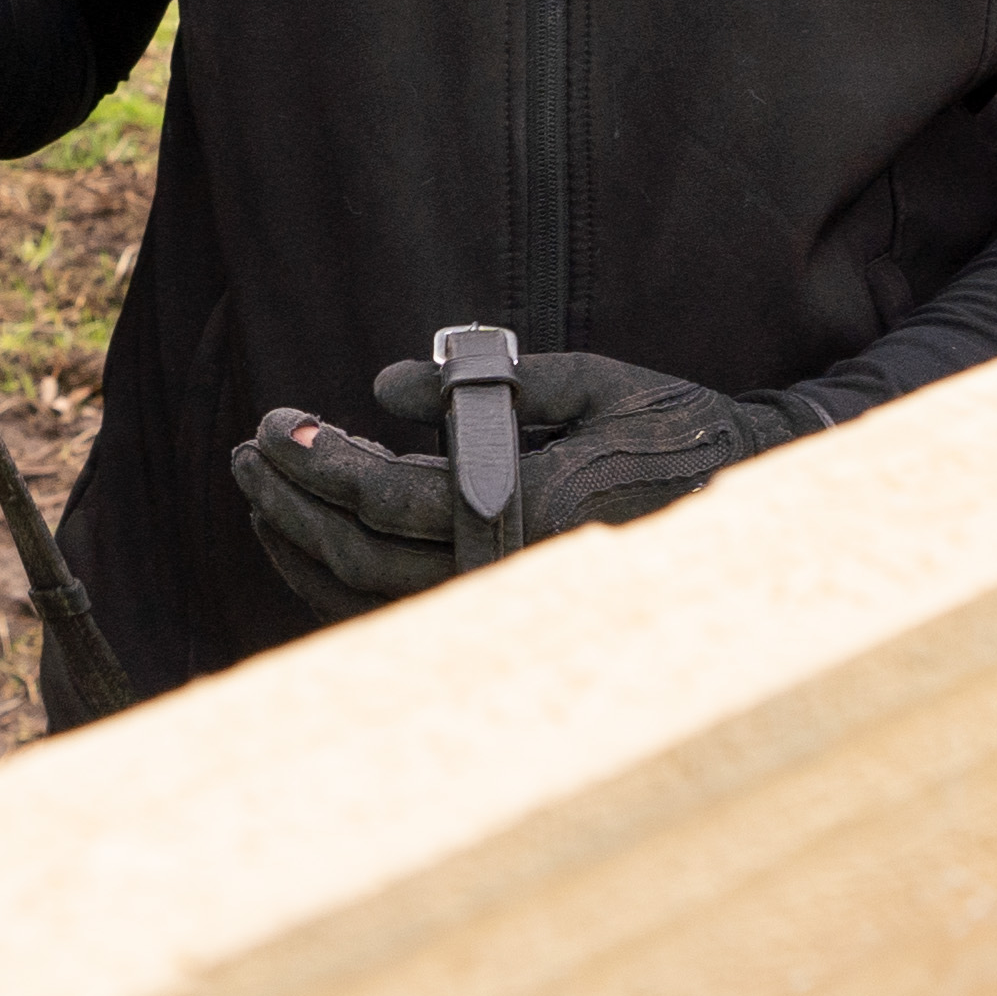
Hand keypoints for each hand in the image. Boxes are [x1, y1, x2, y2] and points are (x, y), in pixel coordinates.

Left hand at [231, 351, 825, 616]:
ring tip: (259, 489)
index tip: (275, 423)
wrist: (751, 500)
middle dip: (290, 504)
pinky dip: (338, 583)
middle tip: (245, 451)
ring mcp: (511, 606)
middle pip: (364, 557)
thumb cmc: (675, 429)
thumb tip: (384, 384)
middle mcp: (517, 573)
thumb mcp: (592, 382)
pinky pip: (401, 613)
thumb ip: (486, 381)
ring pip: (373, 599)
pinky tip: (307, 540)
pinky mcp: (506, 614)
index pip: (396, 500)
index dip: (322, 464)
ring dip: (302, 546)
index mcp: (536, 512)